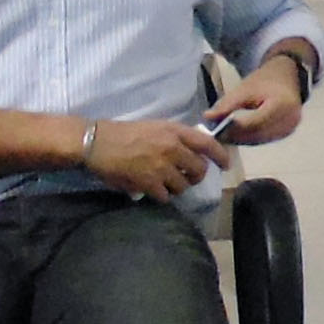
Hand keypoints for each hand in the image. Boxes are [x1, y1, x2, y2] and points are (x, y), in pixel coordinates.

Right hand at [76, 116, 226, 200]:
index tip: (226, 164)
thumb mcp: (154, 127)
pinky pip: (165, 196)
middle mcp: (172, 148)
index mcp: (174, 131)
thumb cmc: (123, 133)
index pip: (207, 143)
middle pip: (199, 169)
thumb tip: (190, 153)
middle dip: (195, 176)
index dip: (220, 155)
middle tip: (188, 177)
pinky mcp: (149, 183)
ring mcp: (161, 167)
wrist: (97, 142)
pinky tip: (152, 190)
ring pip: (183, 185)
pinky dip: (161, 195)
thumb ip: (174, 138)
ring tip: (165, 183)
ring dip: (177, 187)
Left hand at [204, 55, 308, 145]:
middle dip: (235, 136)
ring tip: (224, 134)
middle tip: (216, 134)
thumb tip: (207, 117)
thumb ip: (227, 104)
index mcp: (282, 105)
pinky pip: (264, 139)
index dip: (234, 128)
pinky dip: (249, 138)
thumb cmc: (265, 80)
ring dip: (241, 139)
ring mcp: (289, 129)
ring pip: (259, 140)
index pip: (254, 123)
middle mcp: (289, 120)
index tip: (216, 129)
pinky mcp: (286, 133)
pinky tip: (237, 135)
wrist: (287, 77)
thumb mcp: (245, 88)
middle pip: (257, 134)